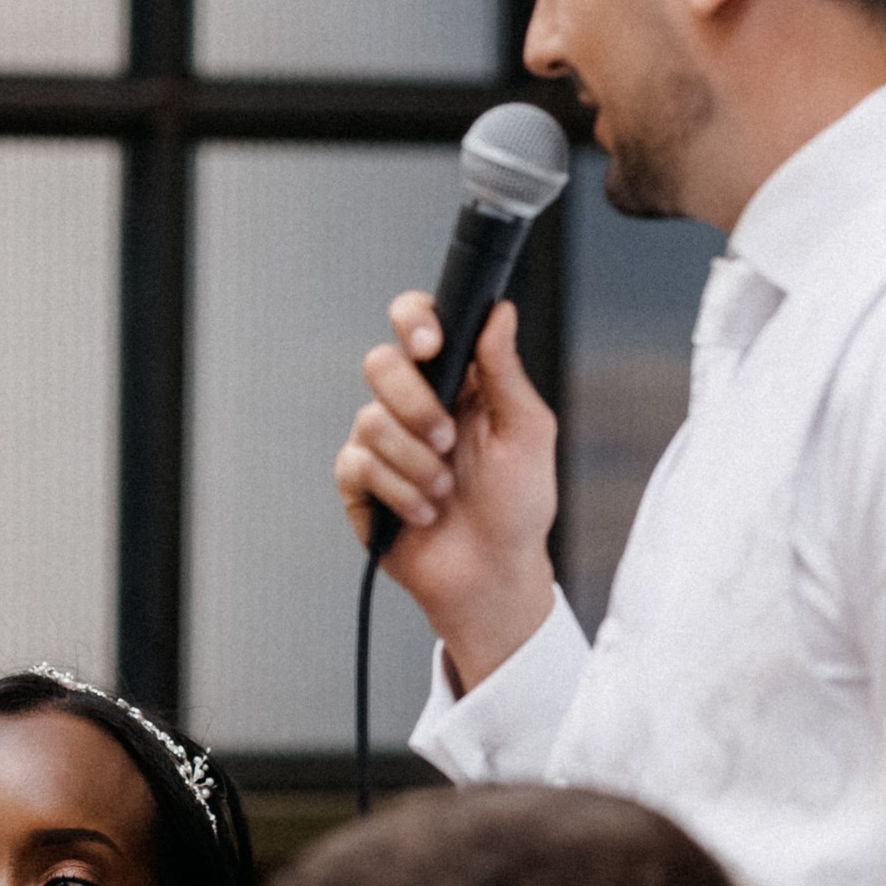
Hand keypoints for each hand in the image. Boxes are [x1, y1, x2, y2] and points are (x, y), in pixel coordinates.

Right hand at [335, 294, 559, 689]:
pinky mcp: (359, 482)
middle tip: (449, 440)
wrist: (492, 574)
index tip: (431, 344)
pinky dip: (399, 492)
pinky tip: (424, 513)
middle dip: (416, 404)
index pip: (418, 323)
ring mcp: (382, 441)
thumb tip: (499, 311)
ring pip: (371, 419)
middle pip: (382, 364)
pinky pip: (358, 465)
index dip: (414, 321)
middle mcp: (414, 403)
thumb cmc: (517, 505)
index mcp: (456, 380)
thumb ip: (507, 370)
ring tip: (445, 491)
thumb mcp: (527, 432)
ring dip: (416, 462)